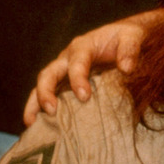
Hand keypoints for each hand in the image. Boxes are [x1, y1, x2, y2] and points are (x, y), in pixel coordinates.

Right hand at [23, 9, 163, 125]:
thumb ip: (130, 50)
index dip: (78, 78)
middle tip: (52, 111)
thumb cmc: (128, 36)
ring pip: (43, 86)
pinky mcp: (67, 83)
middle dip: (46, 92)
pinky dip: (42, 108)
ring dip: (35, 103)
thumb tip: (126, 69)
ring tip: (31, 124)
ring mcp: (65, 71)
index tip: (84, 96)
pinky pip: (51, 95)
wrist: (124, 37)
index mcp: (84, 46)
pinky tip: (40, 126)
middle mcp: (68, 58)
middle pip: (49, 73)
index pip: (76, 62)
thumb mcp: (133, 36)